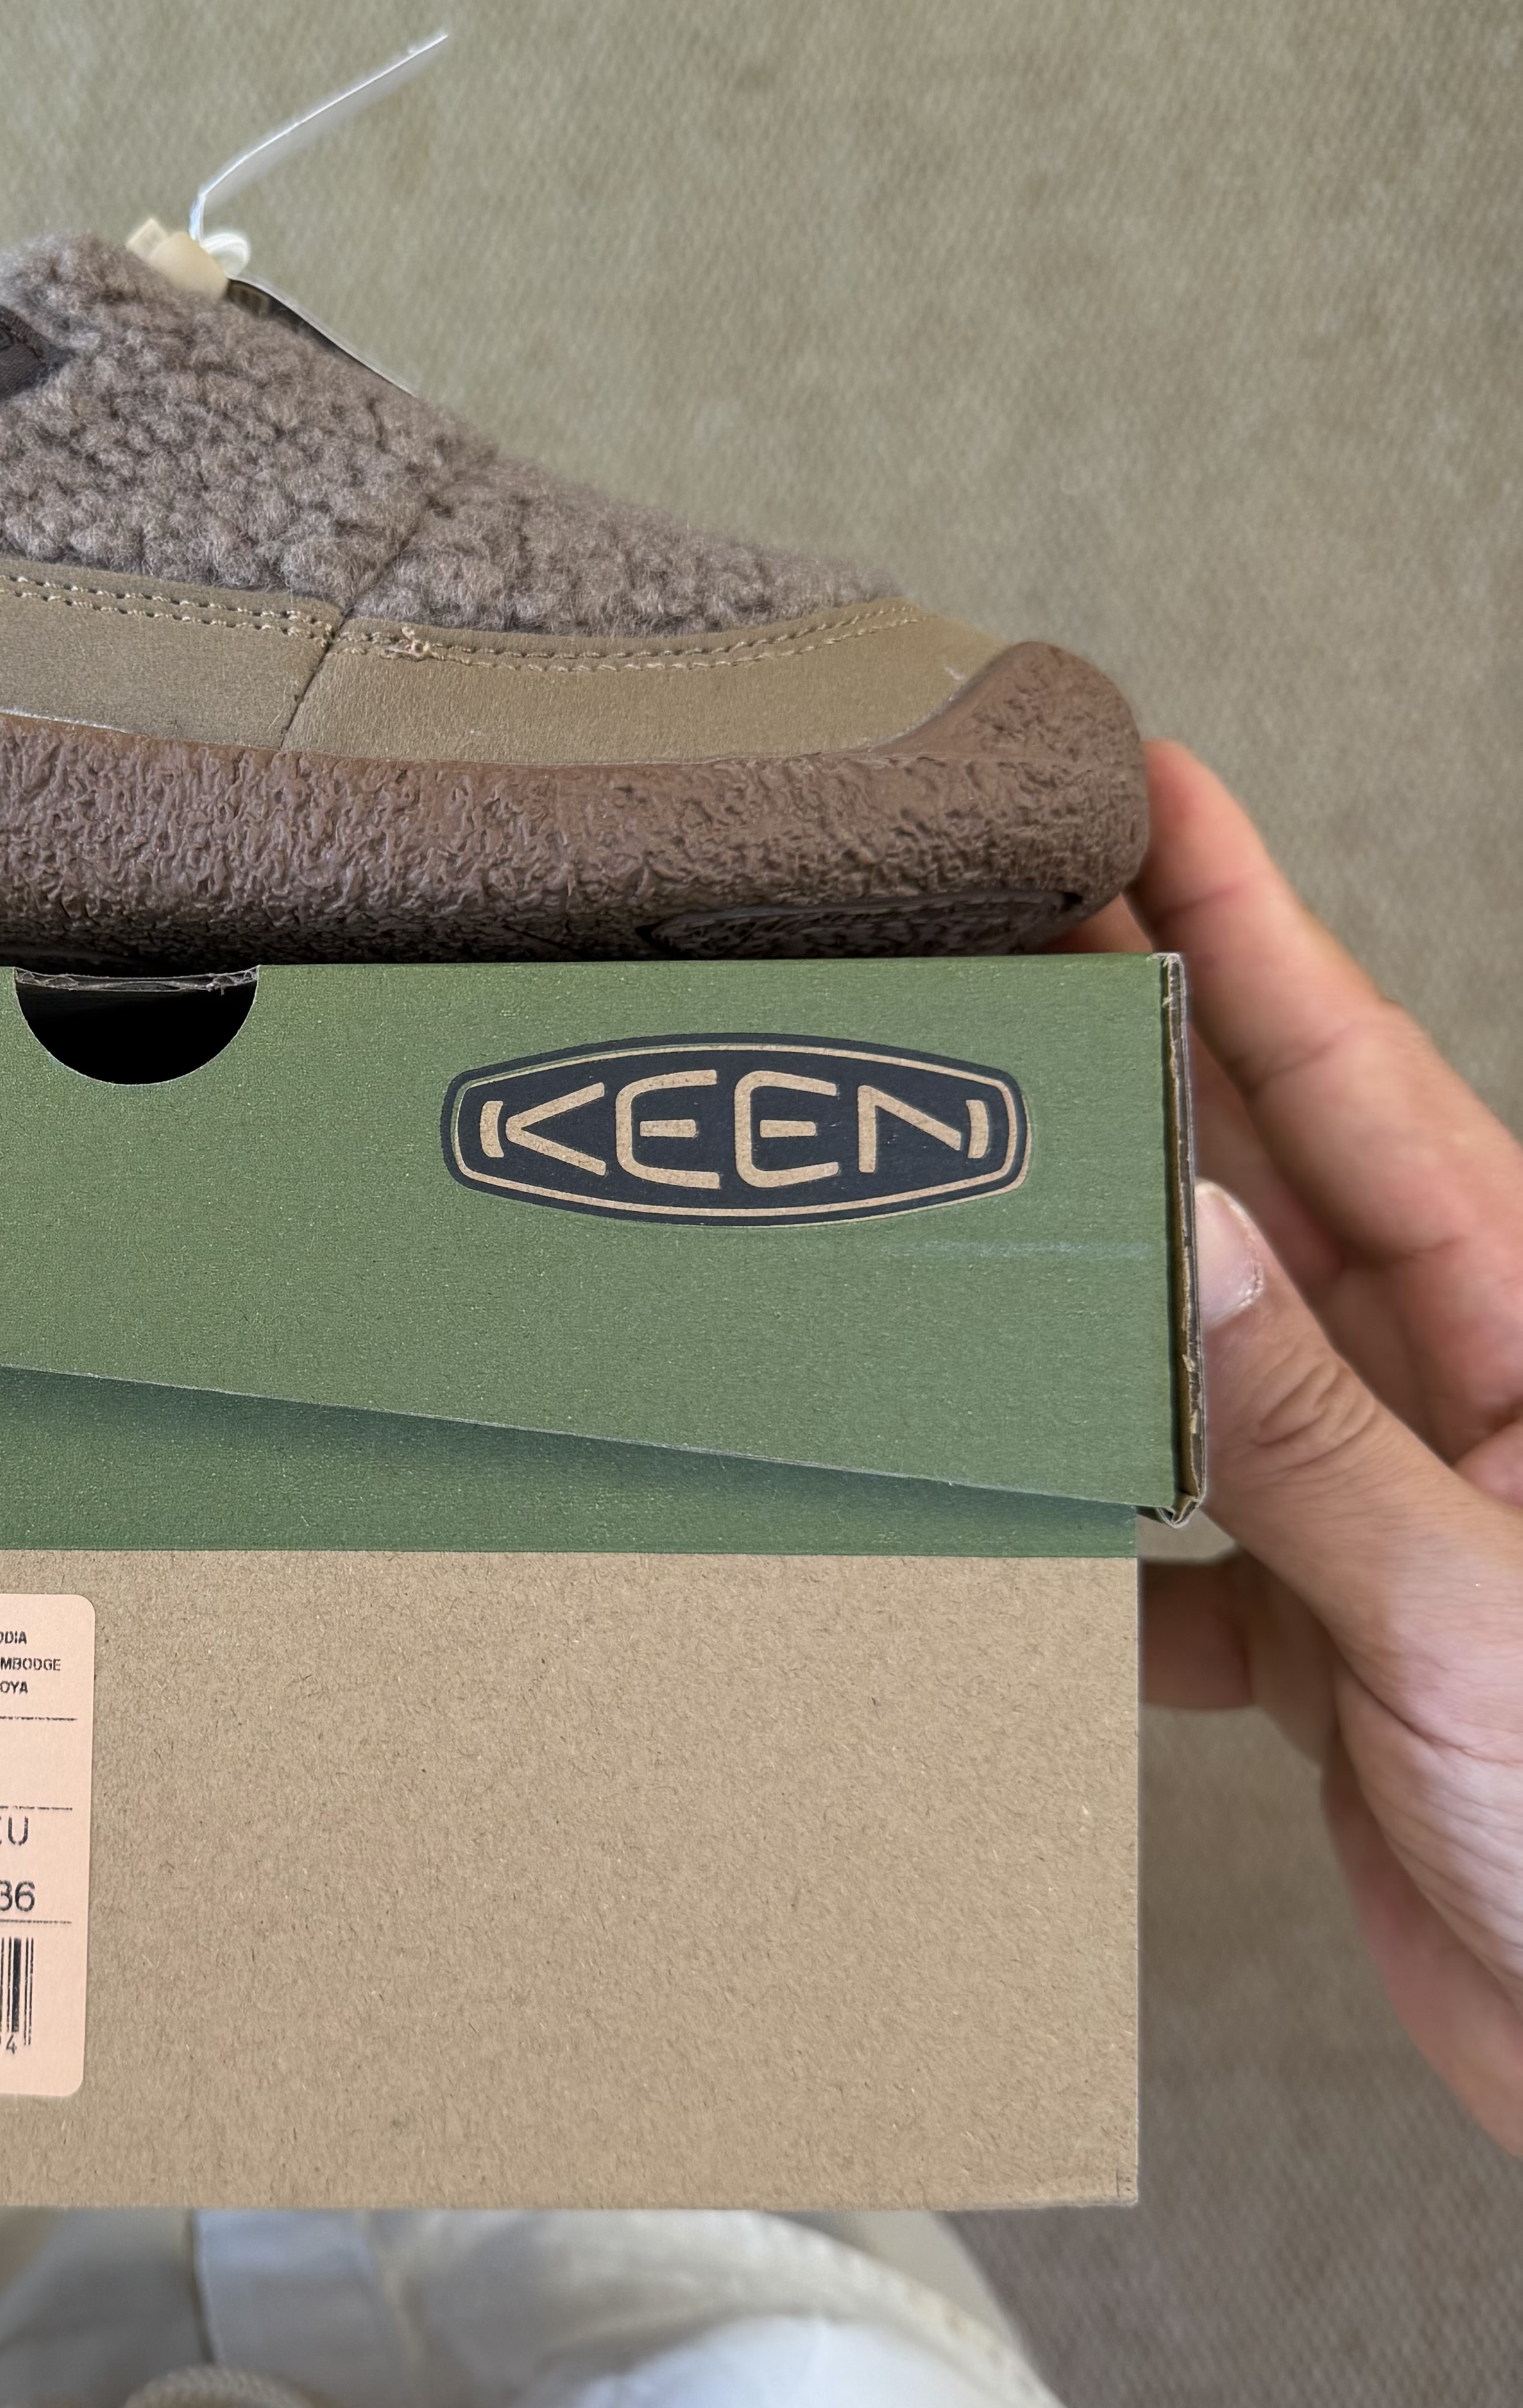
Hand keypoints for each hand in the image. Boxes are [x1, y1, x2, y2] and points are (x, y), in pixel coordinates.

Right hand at [1063, 744, 1522, 2147]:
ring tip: (943, 1179)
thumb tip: (1175, 1234)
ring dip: (1071, 1269)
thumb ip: (1312, 1430)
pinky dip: (1069, 1522)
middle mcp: (1434, 1385)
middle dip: (1126, 1039)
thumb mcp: (1469, 1611)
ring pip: (1181, 1335)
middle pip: (1252, 1166)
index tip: (1150, 789)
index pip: (1356, 1078)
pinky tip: (993, 1523)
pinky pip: (1155, 1525)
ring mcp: (1365, 1495)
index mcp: (1513, 1333)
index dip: (1248, 921)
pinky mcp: (1305, 1618)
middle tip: (990, 921)